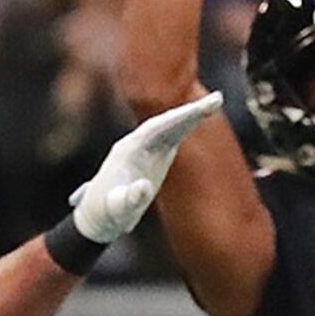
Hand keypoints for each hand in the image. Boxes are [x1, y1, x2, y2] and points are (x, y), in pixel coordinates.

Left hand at [67, 91, 222, 244]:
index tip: (200, 109)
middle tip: (217, 99)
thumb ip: (129, 199)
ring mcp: (144, 150)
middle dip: (191, 111)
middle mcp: (136, 145)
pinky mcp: (151, 158)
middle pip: (166, 122)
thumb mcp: (117, 209)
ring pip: (169, 127)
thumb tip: (144, 187)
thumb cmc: (107, 213)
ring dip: (190, 116)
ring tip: (214, 104)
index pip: (157, 128)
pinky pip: (171, 137)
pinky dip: (186, 127)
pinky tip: (199, 119)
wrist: (97, 216)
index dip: (179, 117)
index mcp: (128, 151)